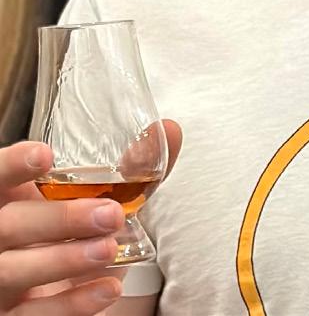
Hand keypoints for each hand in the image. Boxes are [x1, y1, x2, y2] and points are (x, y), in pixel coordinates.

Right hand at [0, 120, 181, 313]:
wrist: (63, 289)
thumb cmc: (73, 232)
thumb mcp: (95, 199)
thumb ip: (130, 169)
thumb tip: (170, 130)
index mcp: (9, 199)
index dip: (12, 165)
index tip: (45, 156)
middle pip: (7, 225)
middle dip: (59, 219)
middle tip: (111, 214)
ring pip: (11, 272)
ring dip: (63, 260)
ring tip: (109, 249)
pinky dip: (70, 304)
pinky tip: (107, 288)